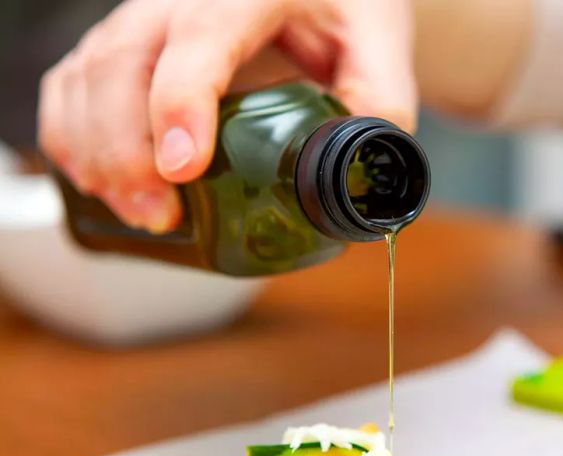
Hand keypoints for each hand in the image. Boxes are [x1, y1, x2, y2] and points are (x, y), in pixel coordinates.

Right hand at [38, 0, 416, 232]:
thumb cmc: (346, 9)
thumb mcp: (379, 47)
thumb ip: (378, 106)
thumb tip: (353, 180)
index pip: (200, 37)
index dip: (181, 104)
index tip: (183, 170)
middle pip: (123, 62)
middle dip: (128, 150)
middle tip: (159, 216)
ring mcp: (147, 16)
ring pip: (88, 74)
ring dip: (95, 151)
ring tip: (137, 213)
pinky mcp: (129, 41)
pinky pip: (74, 80)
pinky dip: (72, 134)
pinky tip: (98, 179)